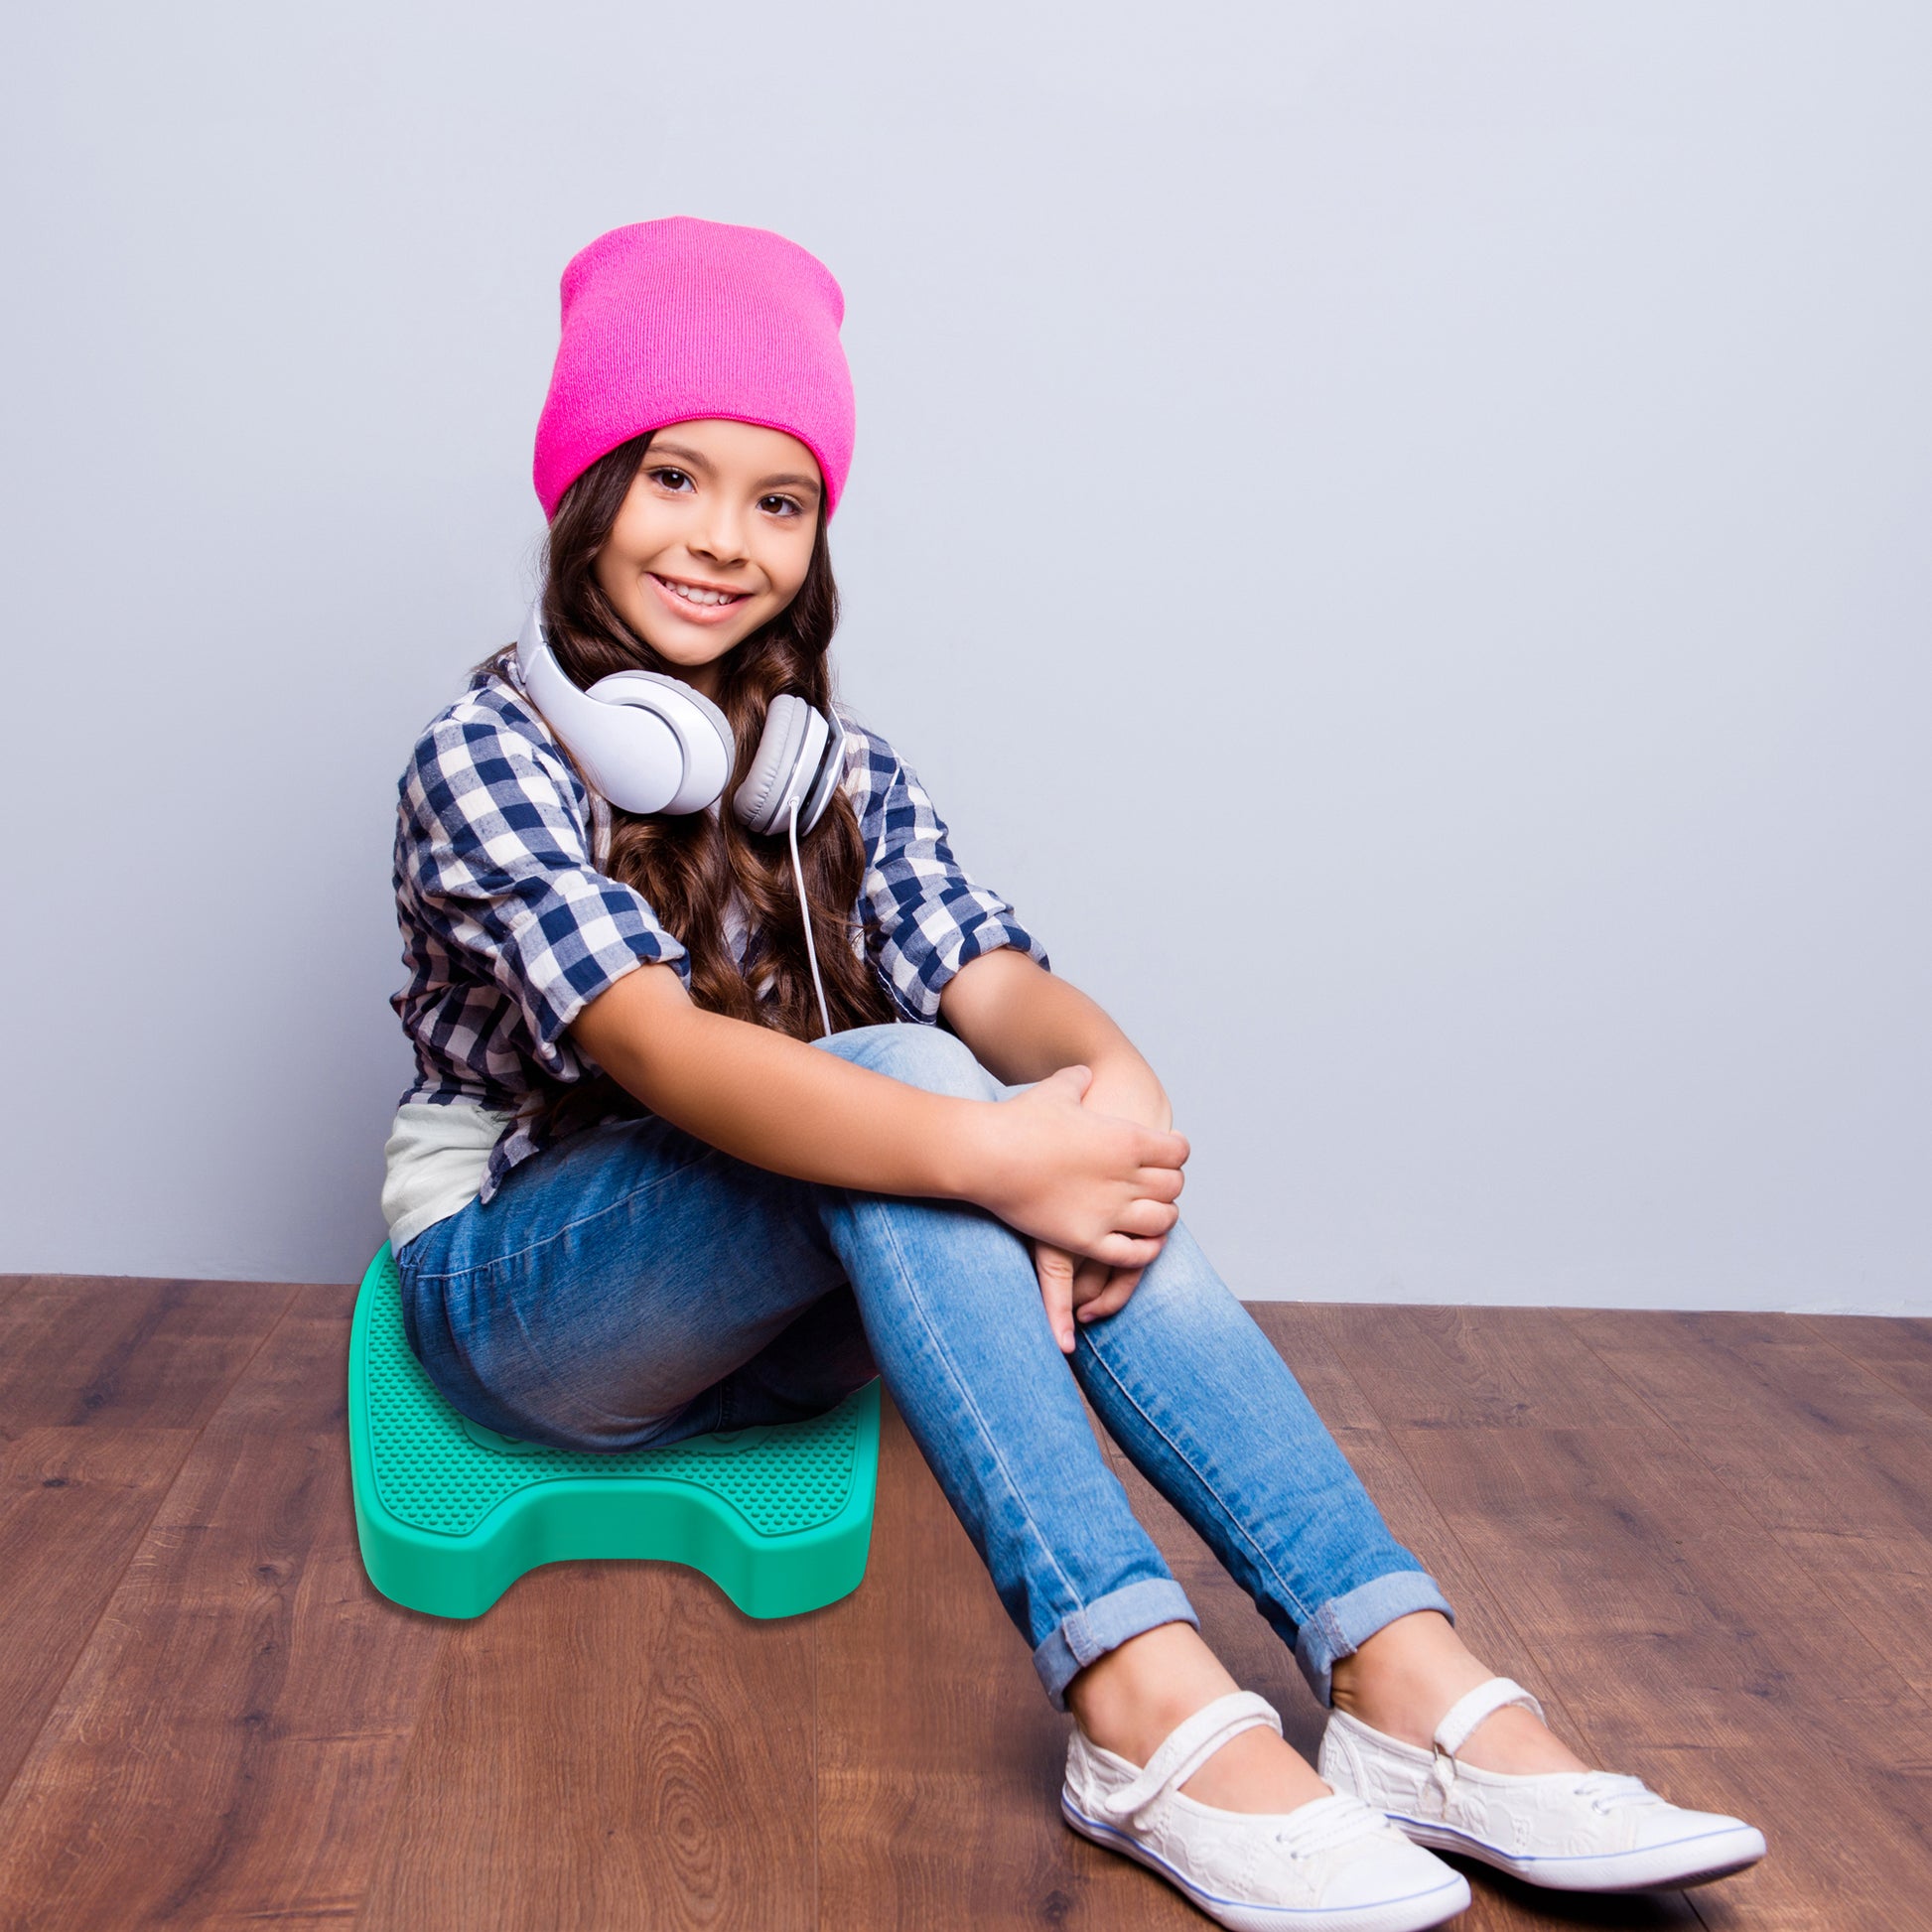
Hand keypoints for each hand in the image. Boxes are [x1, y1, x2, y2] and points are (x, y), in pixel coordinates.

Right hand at [971, 1067, 1186, 1356]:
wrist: (987, 1155)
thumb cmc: (1019, 1120)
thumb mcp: (1057, 1089)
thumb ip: (1078, 1080)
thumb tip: (1085, 1073)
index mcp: (1126, 1139)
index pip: (1178, 1152)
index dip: (1177, 1152)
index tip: (1169, 1152)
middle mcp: (1125, 1177)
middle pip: (1173, 1186)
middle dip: (1170, 1185)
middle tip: (1159, 1184)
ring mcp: (1108, 1212)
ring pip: (1162, 1220)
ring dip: (1163, 1216)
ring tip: (1155, 1214)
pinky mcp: (1086, 1240)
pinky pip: (1134, 1254)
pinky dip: (1145, 1251)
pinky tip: (1143, 1244)